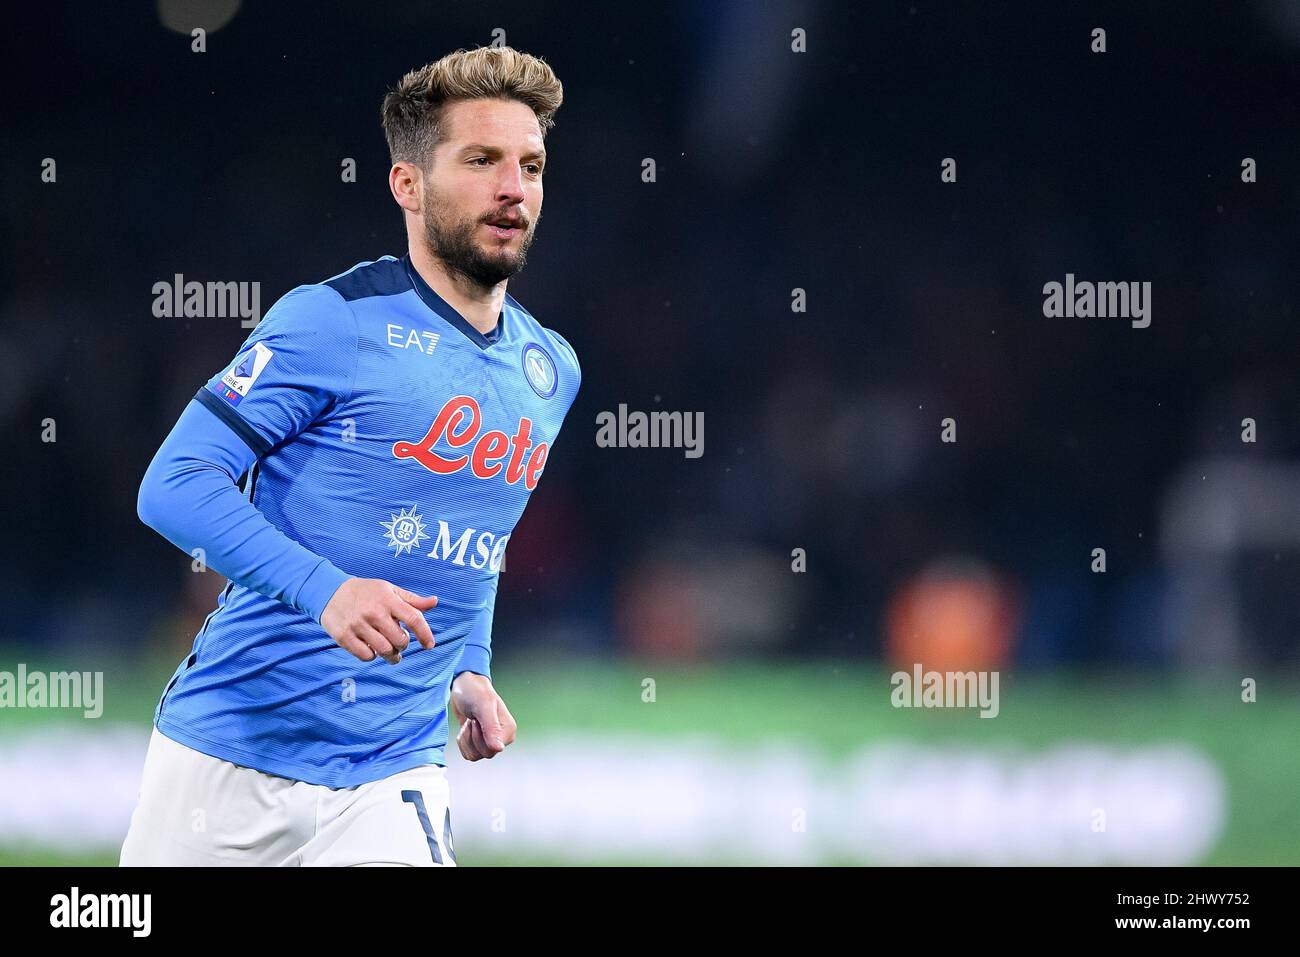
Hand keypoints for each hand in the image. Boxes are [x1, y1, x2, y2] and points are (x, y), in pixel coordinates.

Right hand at [320, 578, 436, 664]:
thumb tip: (434, 602)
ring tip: (391, 653)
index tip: (429, 645)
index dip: (425, 634)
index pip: (413, 618)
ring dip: (391, 655)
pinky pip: (366, 656)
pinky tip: (372, 650)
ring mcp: (358, 625)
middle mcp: (374, 612)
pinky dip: (372, 656)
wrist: (330, 591)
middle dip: (403, 645)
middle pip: (400, 640)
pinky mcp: (344, 637)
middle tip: (400, 644)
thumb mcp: (389, 590)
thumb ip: (412, 600)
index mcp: (388, 599)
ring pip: (384, 651)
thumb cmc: (366, 592)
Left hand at [450, 672, 516, 760]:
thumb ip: (491, 728)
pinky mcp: (479, 743)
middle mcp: (502, 738)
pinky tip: (466, 728)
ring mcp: (490, 741)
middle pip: (484, 754)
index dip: (479, 737)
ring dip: (466, 739)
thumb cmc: (475, 692)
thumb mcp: (483, 707)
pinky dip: (462, 742)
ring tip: (470, 722)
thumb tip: (499, 748)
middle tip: (473, 720)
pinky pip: (468, 754)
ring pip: (475, 756)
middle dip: (472, 737)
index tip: (477, 720)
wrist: (463, 688)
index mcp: (509, 730)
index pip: (492, 750)